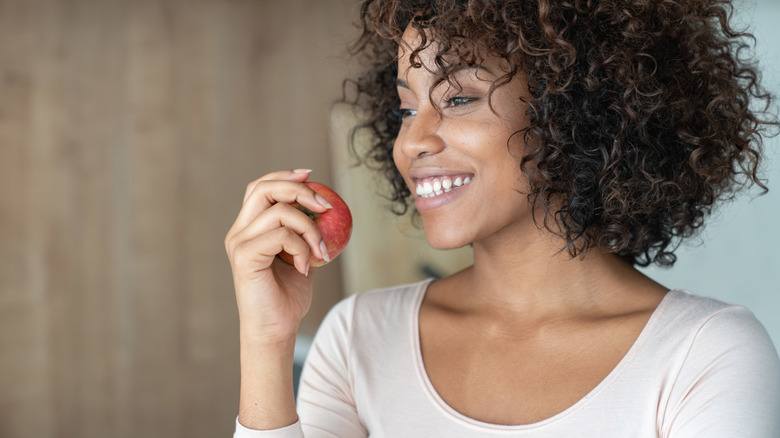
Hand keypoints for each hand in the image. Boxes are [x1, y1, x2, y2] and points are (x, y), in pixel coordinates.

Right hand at [225, 169, 330, 344]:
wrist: (276, 329)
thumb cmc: (288, 297)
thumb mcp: (301, 257)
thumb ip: (304, 234)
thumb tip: (326, 208)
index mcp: (248, 229)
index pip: (260, 187)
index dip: (284, 175)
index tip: (311, 174)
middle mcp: (239, 232)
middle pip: (263, 188)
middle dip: (298, 189)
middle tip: (324, 205)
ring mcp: (239, 243)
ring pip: (278, 211)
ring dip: (309, 227)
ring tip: (320, 251)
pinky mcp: (245, 256)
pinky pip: (281, 234)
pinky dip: (301, 246)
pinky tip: (306, 267)